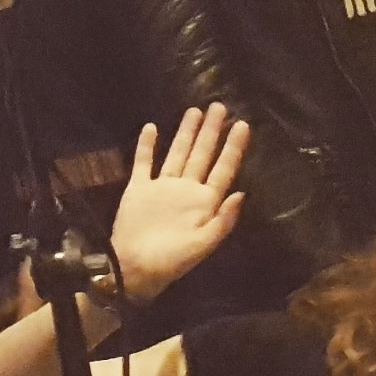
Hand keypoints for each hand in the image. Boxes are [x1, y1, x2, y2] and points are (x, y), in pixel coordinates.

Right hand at [111, 106, 249, 299]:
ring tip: (194, 111)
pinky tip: (151, 127)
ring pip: (177, 153)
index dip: (234, 147)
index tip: (243, 124)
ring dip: (186, 133)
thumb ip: (224, 220)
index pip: (224, 168)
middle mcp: (186, 190)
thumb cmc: (172, 260)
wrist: (133, 268)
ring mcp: (163, 187)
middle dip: (211, 131)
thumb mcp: (204, 244)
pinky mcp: (139, 189)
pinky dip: (147, 146)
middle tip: (219, 106)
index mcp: (205, 202)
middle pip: (202, 154)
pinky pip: (144, 163)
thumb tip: (241, 193)